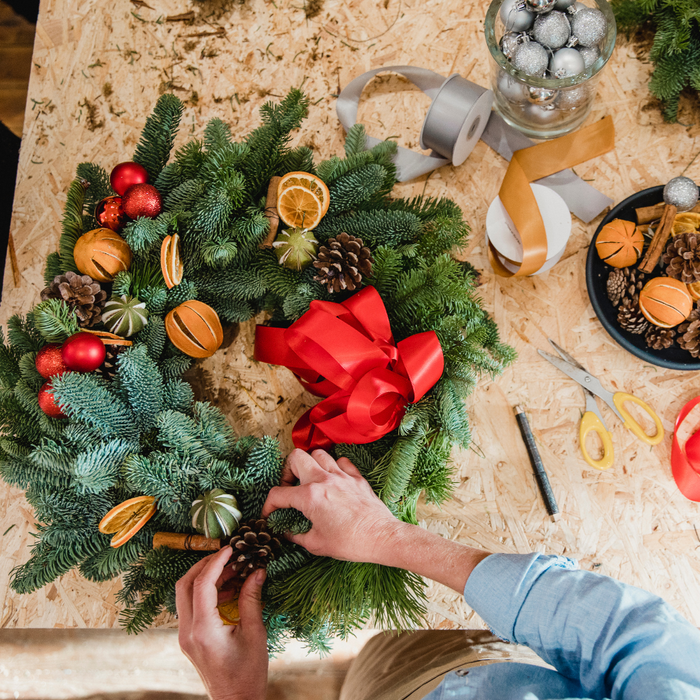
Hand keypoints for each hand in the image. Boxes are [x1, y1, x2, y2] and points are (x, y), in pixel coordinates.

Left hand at [176, 547, 267, 699]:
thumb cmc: (248, 673)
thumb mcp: (255, 633)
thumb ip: (251, 599)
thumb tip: (257, 571)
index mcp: (203, 630)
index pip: (202, 584)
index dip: (216, 562)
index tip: (230, 548)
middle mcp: (187, 631)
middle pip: (184, 585)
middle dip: (204, 565)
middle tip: (226, 555)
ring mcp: (185, 636)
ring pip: (184, 595)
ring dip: (204, 577)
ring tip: (231, 571)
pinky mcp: (189, 639)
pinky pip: (190, 607)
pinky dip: (204, 592)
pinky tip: (227, 589)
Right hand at [262, 448, 491, 592]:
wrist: (382, 538)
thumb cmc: (350, 543)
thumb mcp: (316, 544)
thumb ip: (296, 535)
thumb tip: (287, 532)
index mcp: (310, 496)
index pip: (278, 494)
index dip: (268, 505)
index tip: (269, 515)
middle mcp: (324, 480)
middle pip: (296, 457)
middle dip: (287, 471)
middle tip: (290, 487)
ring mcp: (342, 476)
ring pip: (319, 454)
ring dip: (310, 465)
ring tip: (310, 481)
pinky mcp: (357, 478)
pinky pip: (341, 461)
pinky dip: (334, 467)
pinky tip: (333, 480)